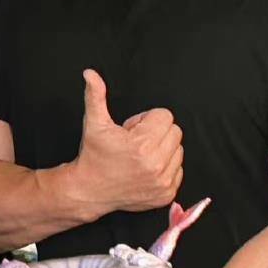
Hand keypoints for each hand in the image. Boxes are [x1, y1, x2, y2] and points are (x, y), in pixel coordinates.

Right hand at [68, 69, 181, 215]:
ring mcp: (162, 181)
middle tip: (135, 143)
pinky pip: (178, 170)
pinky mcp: (166, 194)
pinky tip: (145, 170)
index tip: (131, 131)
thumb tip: (90, 74)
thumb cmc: (93, 156)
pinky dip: (165, 168)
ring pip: (178, 151)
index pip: (165, 116)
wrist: (89, 191)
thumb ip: (95, 96)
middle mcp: (156, 164)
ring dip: (162, 150)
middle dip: (156, 133)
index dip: (145, 120)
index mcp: (142, 145)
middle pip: (174, 132)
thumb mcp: (94, 123)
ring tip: (140, 157)